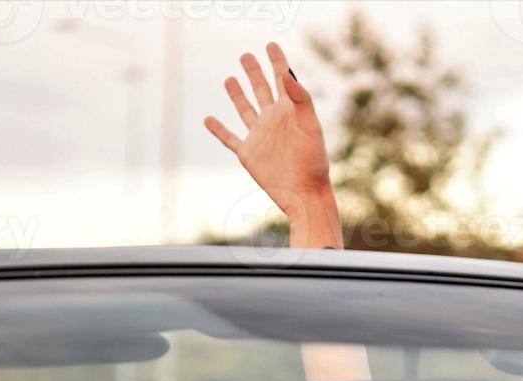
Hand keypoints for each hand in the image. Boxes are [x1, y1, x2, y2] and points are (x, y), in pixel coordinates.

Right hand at [205, 42, 333, 217]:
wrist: (304, 192)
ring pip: (244, 109)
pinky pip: (229, 138)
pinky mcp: (248, 152)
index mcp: (290, 111)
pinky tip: (208, 119)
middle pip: (261, 89)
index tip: (270, 45)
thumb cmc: (314, 161)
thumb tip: (287, 75)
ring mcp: (259, 135)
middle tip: (246, 55)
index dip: (277, 61)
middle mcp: (273, 119)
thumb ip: (301, 100)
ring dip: (237, 94)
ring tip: (229, 78)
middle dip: (254, 72)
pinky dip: (218, 129)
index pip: (282, 79)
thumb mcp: (311, 127)